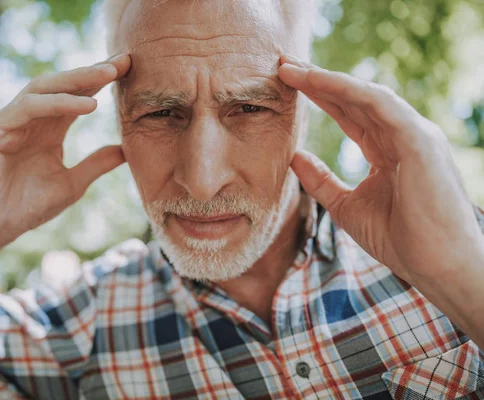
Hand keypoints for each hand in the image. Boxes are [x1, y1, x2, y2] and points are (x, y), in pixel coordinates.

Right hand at [0, 54, 130, 251]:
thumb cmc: (24, 208)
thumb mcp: (71, 184)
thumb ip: (96, 164)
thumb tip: (126, 151)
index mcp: (47, 130)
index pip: (75, 98)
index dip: (101, 83)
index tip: (129, 69)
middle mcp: (28, 120)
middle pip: (62, 86)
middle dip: (92, 72)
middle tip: (123, 61)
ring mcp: (9, 121)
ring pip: (44, 88)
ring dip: (77, 80)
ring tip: (108, 74)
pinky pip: (28, 107)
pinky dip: (58, 103)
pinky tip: (87, 104)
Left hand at [278, 55, 483, 285]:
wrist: (436, 267)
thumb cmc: (399, 240)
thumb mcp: (346, 206)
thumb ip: (321, 180)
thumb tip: (293, 157)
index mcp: (389, 150)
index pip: (350, 115)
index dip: (320, 98)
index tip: (288, 86)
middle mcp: (403, 136)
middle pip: (354, 100)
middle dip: (317, 82)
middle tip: (283, 66)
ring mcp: (414, 135)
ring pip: (364, 96)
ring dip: (326, 80)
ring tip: (291, 70)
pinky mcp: (419, 140)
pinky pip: (379, 105)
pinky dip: (348, 90)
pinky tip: (319, 81)